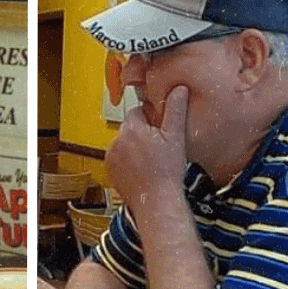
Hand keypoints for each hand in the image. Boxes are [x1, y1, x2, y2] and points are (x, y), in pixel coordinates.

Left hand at [107, 84, 188, 211]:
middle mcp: (117, 140)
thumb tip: (179, 88)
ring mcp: (110, 155)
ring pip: (123, 142)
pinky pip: (117, 156)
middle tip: (157, 145)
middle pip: (130, 126)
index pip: (137, 111)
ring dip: (133, 146)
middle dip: (142, 132)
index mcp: (132, 128)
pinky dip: (126, 159)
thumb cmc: (167, 170)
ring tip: (150, 159)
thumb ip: (175, 110)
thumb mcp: (175, 136)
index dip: (150, 119)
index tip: (160, 129)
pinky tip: (140, 167)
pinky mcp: (109, 167)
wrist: (156, 200)